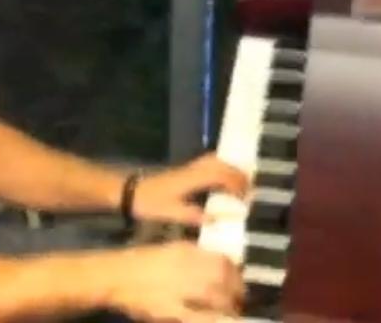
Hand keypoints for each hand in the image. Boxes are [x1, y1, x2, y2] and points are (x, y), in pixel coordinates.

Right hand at [106, 241, 243, 322]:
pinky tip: (219, 321)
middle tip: (239, 301)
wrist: (113, 275)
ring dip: (228, 306)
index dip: (236, 273)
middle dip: (237, 291)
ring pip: (215, 297)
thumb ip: (193, 257)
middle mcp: (186, 267)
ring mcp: (178, 288)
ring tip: (232, 313)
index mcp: (186, 251)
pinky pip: (197, 317)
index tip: (239, 281)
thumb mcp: (170, 251)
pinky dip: (212, 319)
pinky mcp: (169, 309)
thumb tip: (218, 265)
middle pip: (223, 278)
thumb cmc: (140, 262)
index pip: (222, 260)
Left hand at [132, 153, 248, 226]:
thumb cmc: (149, 202)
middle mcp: (192, 169)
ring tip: (242, 183)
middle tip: (251, 189)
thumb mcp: (171, 213)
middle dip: (239, 174)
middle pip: (221, 164)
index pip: (221, 176)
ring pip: (215, 160)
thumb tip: (217, 220)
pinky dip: (221, 168)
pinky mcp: (184, 169)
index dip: (236, 185)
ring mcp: (188, 167)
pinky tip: (223, 180)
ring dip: (231, 168)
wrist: (129, 191)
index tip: (246, 198)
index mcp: (191, 179)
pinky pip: (208, 163)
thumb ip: (194, 216)